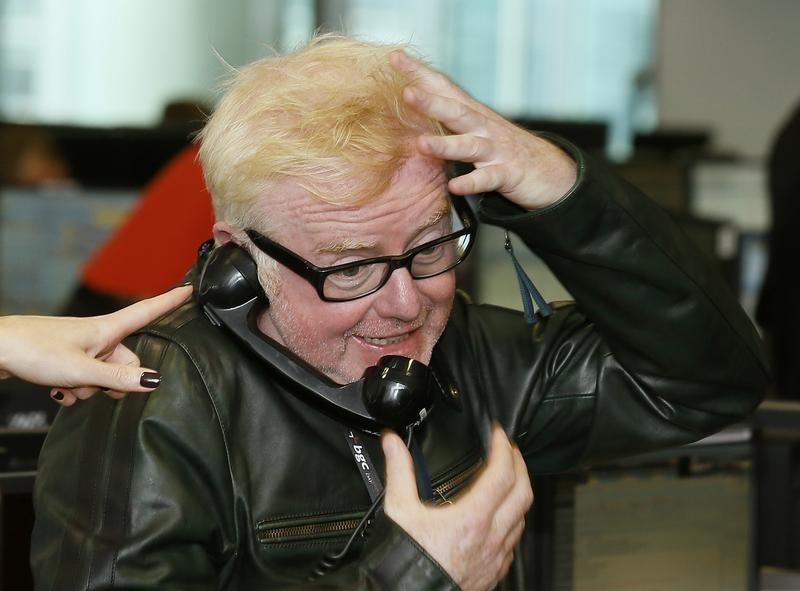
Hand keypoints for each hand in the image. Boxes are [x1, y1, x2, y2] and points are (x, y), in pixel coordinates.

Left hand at [0, 285, 191, 405]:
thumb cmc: (34, 350)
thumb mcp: (82, 370)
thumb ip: (118, 377)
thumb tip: (153, 381)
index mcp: (106, 330)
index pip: (147, 312)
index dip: (170, 301)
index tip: (190, 289)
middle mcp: (97, 336)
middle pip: (126, 358)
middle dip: (116, 379)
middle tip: (96, 386)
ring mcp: (81, 347)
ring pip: (103, 373)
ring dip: (89, 387)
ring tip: (67, 386)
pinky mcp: (66, 358)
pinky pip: (84, 378)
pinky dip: (75, 388)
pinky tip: (58, 391)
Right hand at [382, 424, 532, 590]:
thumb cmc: (406, 562)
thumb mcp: (399, 511)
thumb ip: (399, 471)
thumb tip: (394, 443)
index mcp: (472, 518)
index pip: (502, 473)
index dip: (503, 447)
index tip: (498, 434)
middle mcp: (491, 537)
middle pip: (523, 492)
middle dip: (520, 465)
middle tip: (510, 449)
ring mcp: (495, 557)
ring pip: (522, 518)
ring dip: (518, 493)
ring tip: (507, 479)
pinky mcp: (493, 573)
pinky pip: (513, 542)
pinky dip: (512, 522)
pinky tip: (499, 519)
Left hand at [390, 50, 576, 209]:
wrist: (554, 173)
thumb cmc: (508, 152)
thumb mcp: (479, 131)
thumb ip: (451, 122)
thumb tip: (414, 114)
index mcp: (474, 116)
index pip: (445, 90)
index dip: (421, 75)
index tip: (395, 59)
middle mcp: (485, 128)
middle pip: (456, 111)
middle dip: (432, 102)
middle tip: (407, 93)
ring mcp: (497, 150)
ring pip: (469, 145)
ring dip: (446, 145)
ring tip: (422, 145)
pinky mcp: (509, 174)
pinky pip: (487, 179)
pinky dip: (472, 182)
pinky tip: (455, 186)